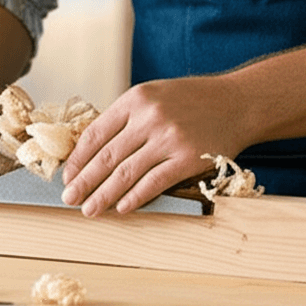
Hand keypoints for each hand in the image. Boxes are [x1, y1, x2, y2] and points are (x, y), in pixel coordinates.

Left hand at [60, 76, 251, 216]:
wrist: (238, 102)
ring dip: (104, 195)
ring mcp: (170, 138)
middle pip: (106, 156)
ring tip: (90, 210)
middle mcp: (150, 117)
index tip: (67, 176)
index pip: (96, 133)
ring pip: (126, 173)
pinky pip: (154, 183)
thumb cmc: (194, 100)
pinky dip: (135, 197)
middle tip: (69, 199)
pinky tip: (122, 208)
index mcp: (136, 99)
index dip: (78, 159)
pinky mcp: (189, 159)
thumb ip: (127, 118)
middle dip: (84, 182)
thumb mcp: (155, 95)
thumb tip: (94, 151)